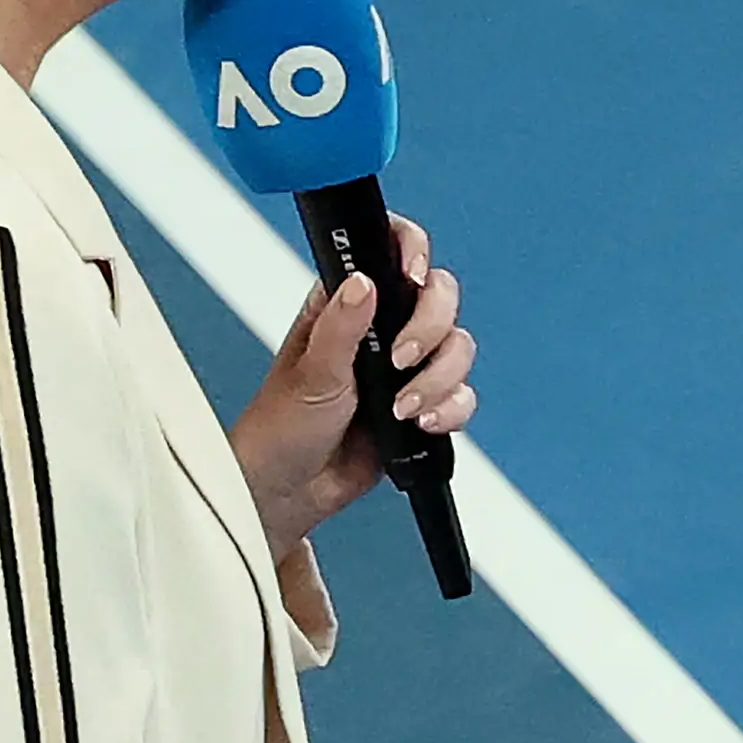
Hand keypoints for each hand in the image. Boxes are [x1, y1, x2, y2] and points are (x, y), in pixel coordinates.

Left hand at [233, 215, 475, 555]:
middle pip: (440, 297)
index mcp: (348, 305)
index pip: (392, 252)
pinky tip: (420, 424)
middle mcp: (382, 328)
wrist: (290, 490)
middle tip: (400, 360)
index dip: (413, 254)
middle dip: (431, 330)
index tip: (413, 279)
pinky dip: (450, 410)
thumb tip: (363, 281)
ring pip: (457, 348)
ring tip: (403, 408)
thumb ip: (341, 324)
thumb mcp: (311, 371)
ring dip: (439, 379)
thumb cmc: (281, 427)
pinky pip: (461, 396)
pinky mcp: (422, 405)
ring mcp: (405, 367)